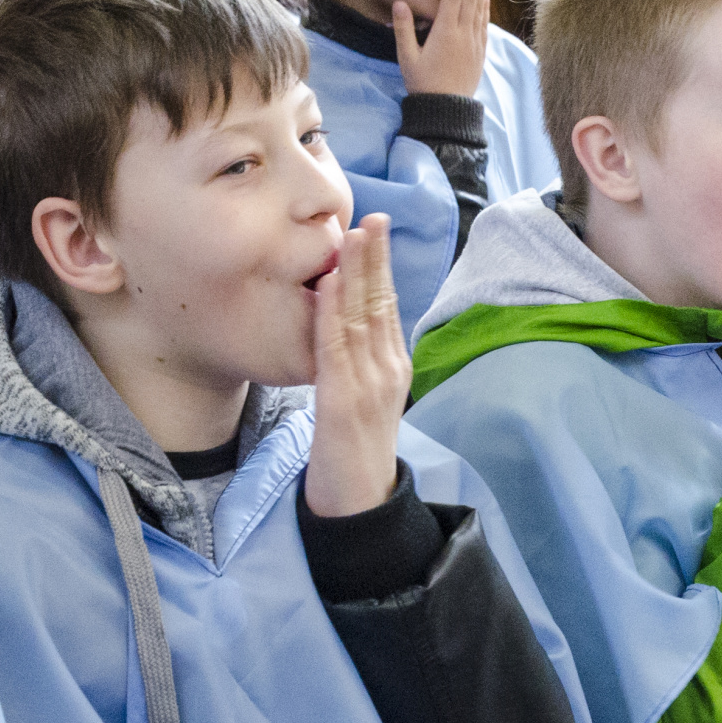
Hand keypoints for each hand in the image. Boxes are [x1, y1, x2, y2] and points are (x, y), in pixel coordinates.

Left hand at [304, 213, 410, 518]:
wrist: (359, 505)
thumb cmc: (353, 455)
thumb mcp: (364, 401)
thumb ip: (360, 364)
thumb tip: (346, 327)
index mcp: (394, 369)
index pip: (388, 307)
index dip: (381, 267)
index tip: (374, 230)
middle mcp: (388, 371)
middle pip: (382, 303)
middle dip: (376, 258)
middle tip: (372, 217)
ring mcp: (369, 386)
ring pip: (362, 319)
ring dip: (356, 275)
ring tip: (352, 236)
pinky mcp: (345, 403)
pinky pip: (336, 349)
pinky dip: (331, 314)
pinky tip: (327, 286)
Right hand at [395, 0, 491, 99]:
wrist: (447, 110)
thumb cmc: (423, 84)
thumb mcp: (407, 58)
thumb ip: (404, 29)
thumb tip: (400, 2)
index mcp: (445, 32)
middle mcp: (463, 33)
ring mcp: (474, 42)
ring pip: (479, 7)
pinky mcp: (480, 51)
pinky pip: (484, 22)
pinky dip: (485, 6)